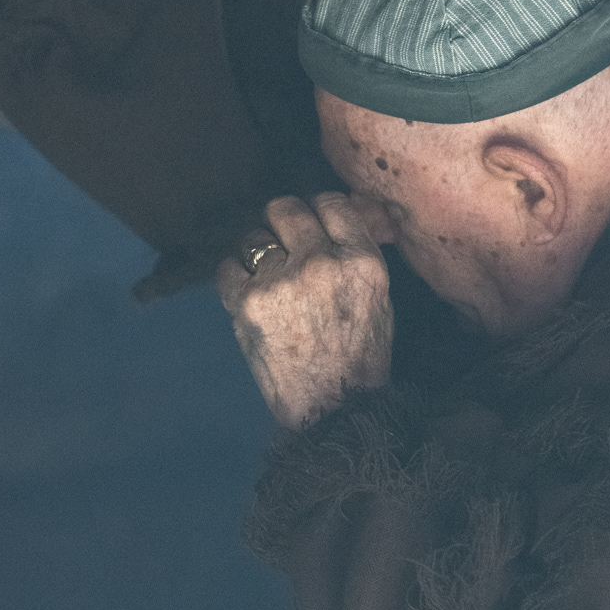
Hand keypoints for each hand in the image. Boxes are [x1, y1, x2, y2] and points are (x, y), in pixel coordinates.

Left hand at [216, 194, 392, 428]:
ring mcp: (281, 281)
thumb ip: (360, 250)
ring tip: (270, 280)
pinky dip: (236, 278)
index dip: (317, 210)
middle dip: (282, 220)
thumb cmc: (360, 355)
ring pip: (254, 236)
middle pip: (286, 208)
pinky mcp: (248, 302)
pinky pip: (228, 267)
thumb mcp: (380, 297)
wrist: (333, 406)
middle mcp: (320, 263)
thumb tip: (349, 209)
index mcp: (360, 260)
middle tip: (284, 241)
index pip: (330, 202)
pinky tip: (251, 295)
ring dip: (258, 253)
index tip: (312, 224)